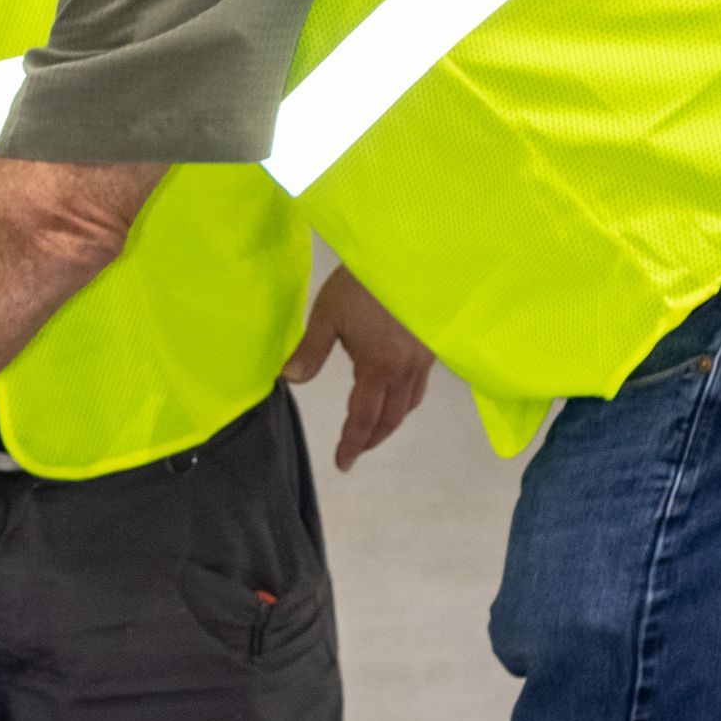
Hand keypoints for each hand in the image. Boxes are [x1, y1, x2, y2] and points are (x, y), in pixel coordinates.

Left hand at [284, 263, 434, 472]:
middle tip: (354, 452)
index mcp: (377, 367)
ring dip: (389, 424)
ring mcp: (422, 360)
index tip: (341, 463)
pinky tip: (396, 398)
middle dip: (371, 439)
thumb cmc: (362, 284)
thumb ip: (310, 351)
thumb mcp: (328, 315)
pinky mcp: (432, 347)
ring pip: (408, 406)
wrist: (407, 258)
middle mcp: (403, 371)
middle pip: (389, 418)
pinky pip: (420, 388)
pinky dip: (406, 403)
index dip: (351, 442)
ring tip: (372, 431)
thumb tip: (289, 380)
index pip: (363, 417)